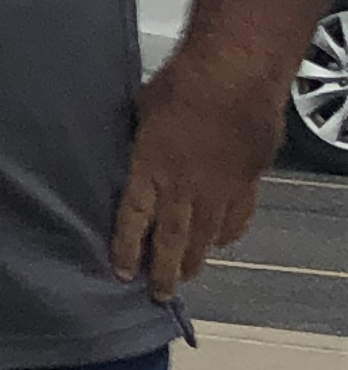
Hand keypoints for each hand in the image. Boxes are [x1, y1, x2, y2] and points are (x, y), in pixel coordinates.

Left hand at [108, 54, 283, 302]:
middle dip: (162, 270)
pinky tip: (220, 242)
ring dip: (194, 259)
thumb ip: (141, 140)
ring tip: (185, 276)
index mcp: (148, 172)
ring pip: (204, 236)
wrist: (233, 75)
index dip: (125, 250)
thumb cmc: (181, 84)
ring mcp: (217, 188)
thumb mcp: (142, 114)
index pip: (132, 221)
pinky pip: (238, 217)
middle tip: (158, 294)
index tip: (121, 272)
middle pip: (169, 240)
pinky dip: (228, 233)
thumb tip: (139, 144)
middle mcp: (182, 189)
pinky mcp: (247, 180)